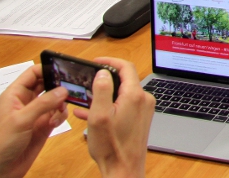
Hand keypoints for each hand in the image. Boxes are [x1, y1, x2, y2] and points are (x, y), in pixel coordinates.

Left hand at [0, 65, 67, 177]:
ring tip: (60, 110)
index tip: (64, 69)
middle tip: (72, 86)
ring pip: (55, 99)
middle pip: (47, 84)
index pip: (33, 73)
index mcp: (15, 94)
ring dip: (61, 103)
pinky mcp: (43, 126)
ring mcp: (36, 114)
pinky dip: (61, 116)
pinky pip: (58, 114)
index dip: (47, 69)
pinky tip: (55, 122)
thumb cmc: (0, 144)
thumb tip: (63, 90)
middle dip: (59, 85)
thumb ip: (43, 104)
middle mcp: (26, 102)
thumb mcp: (21, 120)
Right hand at [73, 58, 153, 177]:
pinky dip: (109, 105)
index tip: (96, 61)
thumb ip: (101, 90)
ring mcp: (144, 109)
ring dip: (104, 94)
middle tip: (88, 80)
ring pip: (122, 93)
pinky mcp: (140, 118)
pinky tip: (91, 112)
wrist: (124, 170)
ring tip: (85, 99)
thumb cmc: (111, 147)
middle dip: (105, 79)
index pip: (126, 67)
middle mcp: (143, 100)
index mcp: (135, 95)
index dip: (110, 61)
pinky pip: (124, 105)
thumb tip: (103, 72)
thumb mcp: (99, 115)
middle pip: (125, 79)